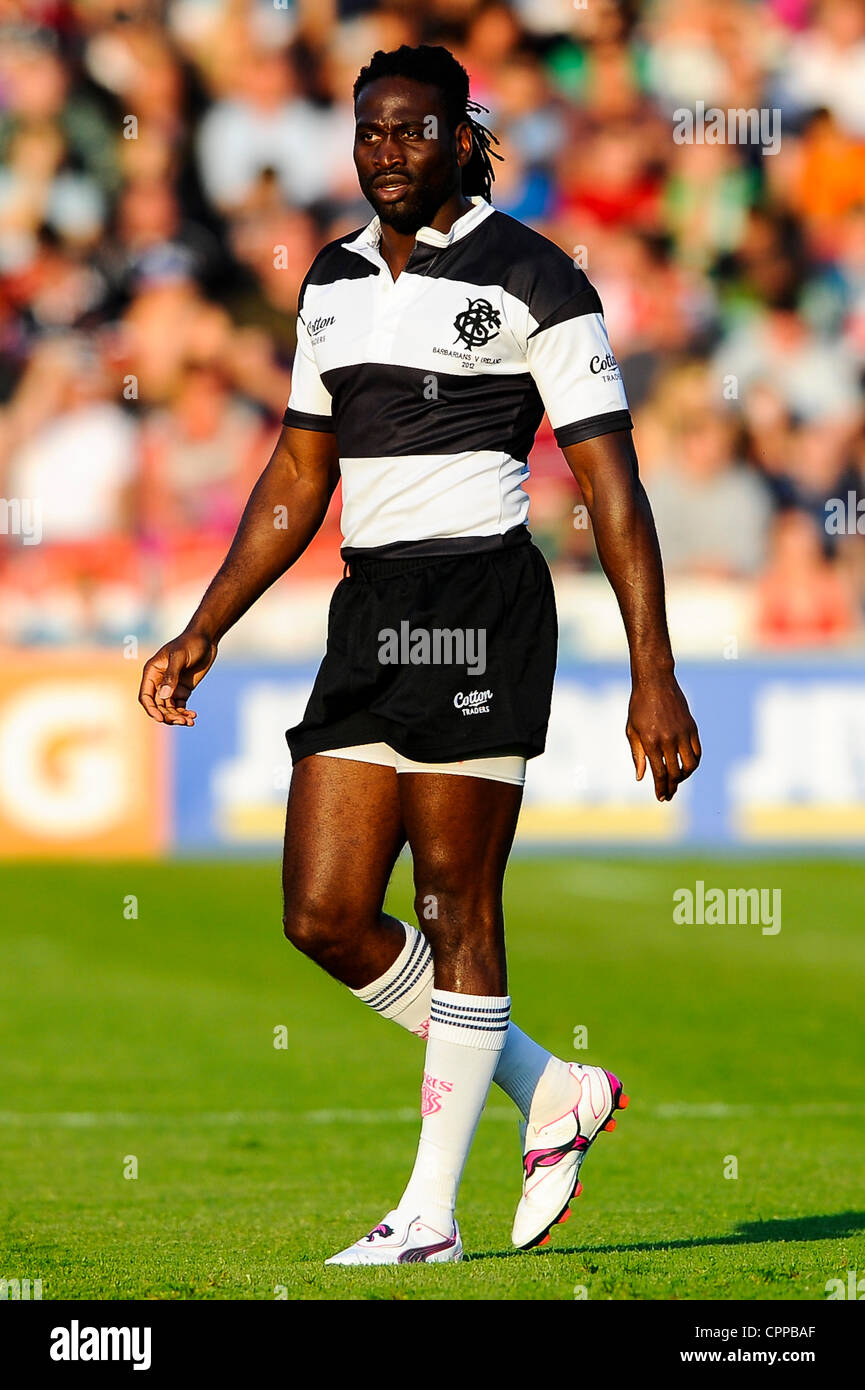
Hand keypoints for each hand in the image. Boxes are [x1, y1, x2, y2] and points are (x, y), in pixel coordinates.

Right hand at [138, 630, 217, 725]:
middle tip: (182, 721)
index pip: (146, 696)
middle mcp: (158, 681)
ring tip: (190, 721)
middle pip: (158, 706)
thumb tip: (164, 696)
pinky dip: (184, 713)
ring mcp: (171, 686)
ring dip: (177, 717)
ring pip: (169, 708)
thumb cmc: (190, 643)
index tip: (161, 718)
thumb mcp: (179, 657)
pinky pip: (180, 706)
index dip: (151, 709)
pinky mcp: (182, 689)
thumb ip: (171, 676)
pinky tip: (193, 716)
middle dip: (168, 716)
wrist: (206, 639)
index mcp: (152, 672)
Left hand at [626, 673, 700, 801]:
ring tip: (677, 781)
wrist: (655, 682)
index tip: (661, 797)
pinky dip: (694, 762)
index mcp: (651, 741)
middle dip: (671, 787)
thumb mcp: (632, 730)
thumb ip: (637, 755)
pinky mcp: (692, 728)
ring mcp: (682, 733)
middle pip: (675, 772)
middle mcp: (668, 739)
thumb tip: (640, 777)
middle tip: (668, 795)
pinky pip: (697, 751)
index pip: (659, 773)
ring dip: (684, 777)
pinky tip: (686, 767)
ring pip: (690, 765)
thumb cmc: (638, 706)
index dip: (661, 788)